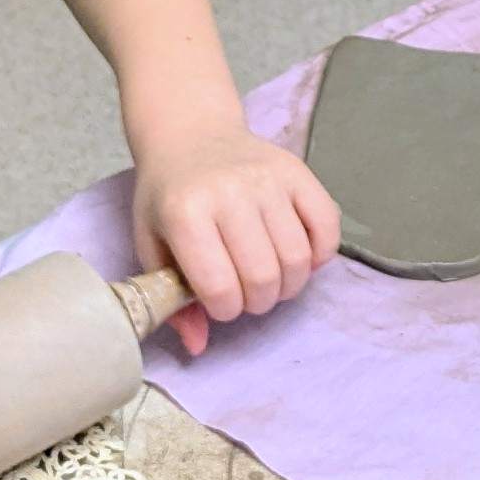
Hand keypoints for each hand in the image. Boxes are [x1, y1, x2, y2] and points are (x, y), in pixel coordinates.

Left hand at [133, 121, 339, 354]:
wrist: (189, 133)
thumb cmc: (167, 195)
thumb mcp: (151, 242)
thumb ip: (169, 295)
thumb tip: (198, 345)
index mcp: (184, 212)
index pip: (219, 286)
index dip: (224, 309)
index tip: (220, 304)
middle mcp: (229, 192)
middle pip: (263, 276)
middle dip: (258, 302)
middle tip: (248, 296)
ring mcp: (268, 179)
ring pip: (297, 257)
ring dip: (288, 285)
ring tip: (271, 280)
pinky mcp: (298, 171)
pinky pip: (327, 225)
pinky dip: (320, 254)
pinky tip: (299, 257)